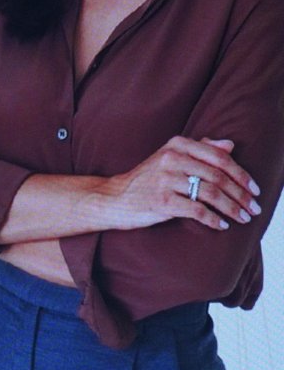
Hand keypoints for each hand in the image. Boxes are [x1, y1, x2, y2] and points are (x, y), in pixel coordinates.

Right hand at [100, 136, 262, 230]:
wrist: (114, 198)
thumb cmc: (147, 180)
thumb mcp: (169, 158)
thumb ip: (200, 149)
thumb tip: (229, 144)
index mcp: (177, 145)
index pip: (219, 158)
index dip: (241, 175)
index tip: (255, 190)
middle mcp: (171, 159)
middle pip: (218, 177)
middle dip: (241, 195)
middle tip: (253, 208)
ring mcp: (165, 180)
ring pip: (211, 194)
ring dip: (232, 208)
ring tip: (242, 218)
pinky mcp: (161, 201)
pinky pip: (197, 210)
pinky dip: (213, 219)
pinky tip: (222, 225)